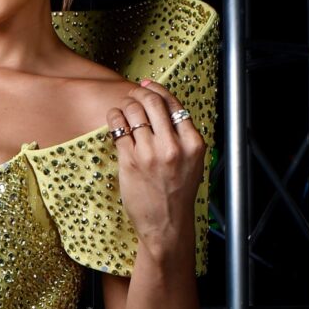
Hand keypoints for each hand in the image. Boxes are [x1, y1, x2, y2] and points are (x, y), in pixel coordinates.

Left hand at [105, 77, 205, 252]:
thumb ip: (183, 136)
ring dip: (125, 105)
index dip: (158, 90)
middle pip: (153, 102)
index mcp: (193, 144)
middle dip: (140, 92)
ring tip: (123, 108)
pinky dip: (114, 117)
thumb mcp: (193, 162)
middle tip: (133, 93)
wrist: (167, 224)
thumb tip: (164, 105)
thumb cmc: (178, 193)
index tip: (148, 85)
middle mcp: (173, 146)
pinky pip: (118, 127)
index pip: (174, 104)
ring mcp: (150, 153)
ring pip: (133, 111)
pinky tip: (114, 118)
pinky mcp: (130, 161)